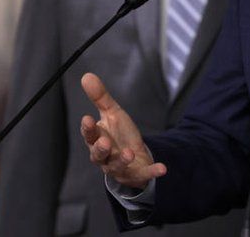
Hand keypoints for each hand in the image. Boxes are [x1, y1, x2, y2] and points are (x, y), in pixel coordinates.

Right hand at [80, 72, 166, 188]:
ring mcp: (120, 168)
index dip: (88, 129)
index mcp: (97, 140)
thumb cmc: (118, 135)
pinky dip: (152, 172)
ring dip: (123, 160)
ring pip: (117, 166)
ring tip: (129, 153)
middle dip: (100, 149)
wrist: (134, 157)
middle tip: (104, 141)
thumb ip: (100, 97)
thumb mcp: (112, 113)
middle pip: (98, 155)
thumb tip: (87, 76)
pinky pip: (144, 175)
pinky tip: (163, 168)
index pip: (89, 135)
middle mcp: (105, 156)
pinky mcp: (136, 175)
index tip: (87, 119)